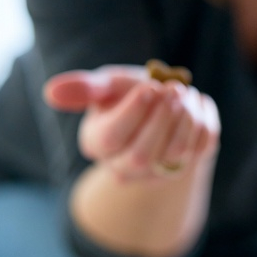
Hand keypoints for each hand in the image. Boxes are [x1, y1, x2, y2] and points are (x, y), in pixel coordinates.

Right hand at [44, 65, 219, 182]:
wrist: (162, 107)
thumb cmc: (127, 93)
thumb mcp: (106, 85)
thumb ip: (85, 88)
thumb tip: (51, 92)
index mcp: (98, 143)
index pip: (112, 138)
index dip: (133, 112)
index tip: (150, 87)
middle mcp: (125, 166)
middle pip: (142, 155)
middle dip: (162, 118)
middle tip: (174, 90)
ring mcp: (158, 171)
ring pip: (176, 153)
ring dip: (186, 117)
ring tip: (185, 91)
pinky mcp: (189, 165)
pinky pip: (203, 147)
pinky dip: (205, 120)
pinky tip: (198, 103)